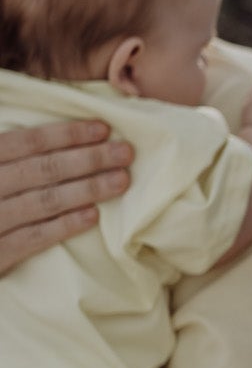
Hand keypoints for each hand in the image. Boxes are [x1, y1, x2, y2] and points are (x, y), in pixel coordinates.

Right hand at [0, 120, 131, 273]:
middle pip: (41, 169)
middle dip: (88, 159)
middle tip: (125, 153)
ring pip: (42, 201)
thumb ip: (8, 153)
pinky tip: (92, 216)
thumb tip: (45, 129)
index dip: (66, 134)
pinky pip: (32, 238)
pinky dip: (63, 225)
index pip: (26, 142)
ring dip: (86, 189)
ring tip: (121, 181)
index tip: (102, 129)